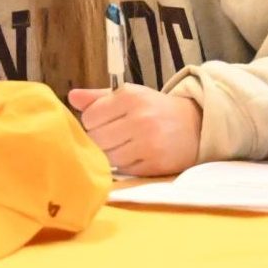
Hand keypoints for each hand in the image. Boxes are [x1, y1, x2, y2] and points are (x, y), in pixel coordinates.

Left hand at [67, 83, 200, 176]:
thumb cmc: (155, 109)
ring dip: (111, 154)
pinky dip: (125, 166)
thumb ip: (98, 97)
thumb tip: (71, 96)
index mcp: (130, 97)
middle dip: (100, 139)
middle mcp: (140, 118)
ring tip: (124, 146)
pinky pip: (124, 171)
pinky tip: (135, 156)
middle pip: (96, 139)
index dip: (92, 122)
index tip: (104, 121)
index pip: (90, 117)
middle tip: (113, 136)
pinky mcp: (155, 164)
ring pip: (108, 157)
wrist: (195, 125)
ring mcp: (148, 143)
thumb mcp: (129, 95)